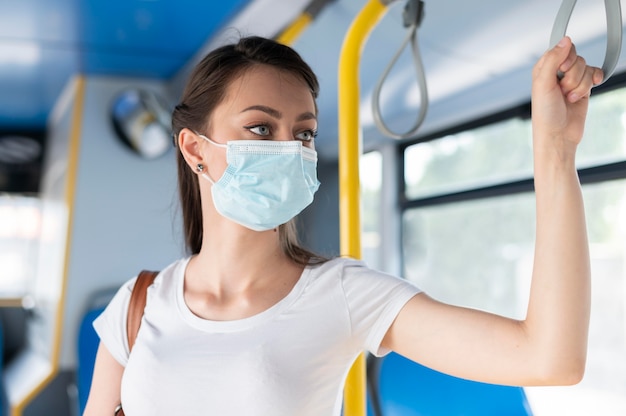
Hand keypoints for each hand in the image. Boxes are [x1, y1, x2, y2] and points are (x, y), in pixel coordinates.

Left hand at [531, 36, 602, 150]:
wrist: (558, 135)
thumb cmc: (545, 114)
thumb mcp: (543, 84)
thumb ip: (553, 59)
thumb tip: (566, 39)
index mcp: (543, 68)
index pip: (561, 49)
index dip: (565, 60)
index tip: (560, 73)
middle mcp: (557, 72)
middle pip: (576, 58)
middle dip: (572, 76)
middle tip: (562, 91)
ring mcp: (571, 80)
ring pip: (586, 68)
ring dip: (580, 85)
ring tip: (568, 98)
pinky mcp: (583, 87)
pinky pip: (595, 73)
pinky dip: (594, 81)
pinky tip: (590, 88)